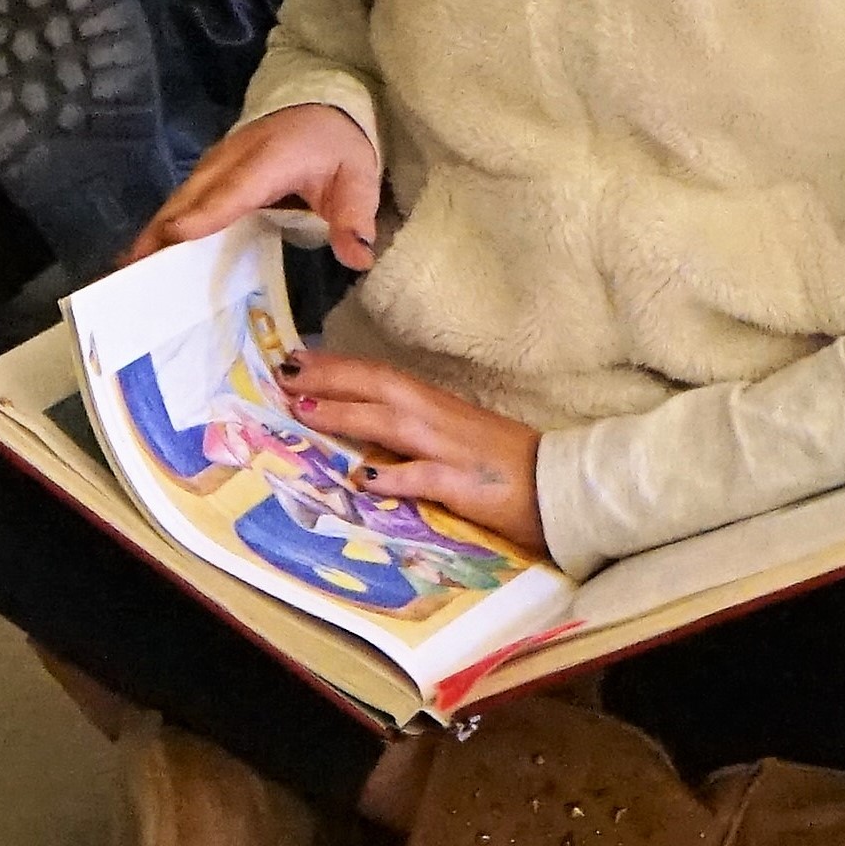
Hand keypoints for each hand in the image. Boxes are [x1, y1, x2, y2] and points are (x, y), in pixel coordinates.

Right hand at [130, 101, 379, 269]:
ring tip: (130, 271)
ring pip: (181, 199)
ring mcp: (217, 163)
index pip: (234, 189)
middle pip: (193, 197)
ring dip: (155, 232)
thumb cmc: (337, 145)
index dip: (204, 213)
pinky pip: (184, 201)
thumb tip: (358, 257)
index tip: (174, 237)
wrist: (323, 105)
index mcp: (270, 158)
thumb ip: (355, 217)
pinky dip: (165, 226)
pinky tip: (149, 254)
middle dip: (162, 232)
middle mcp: (234, 158)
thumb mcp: (359, 178)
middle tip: (134, 274)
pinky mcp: (211, 172)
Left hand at [279, 351, 548, 558]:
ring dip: (346, 414)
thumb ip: (414, 433)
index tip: (298, 358)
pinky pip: (424, 477)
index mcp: (437, 406)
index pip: (381, 376)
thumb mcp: (455, 438)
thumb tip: (367, 434)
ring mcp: (450, 450)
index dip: (339, 367)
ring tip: (304, 409)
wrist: (560, 486)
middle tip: (284, 372)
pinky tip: (363, 480)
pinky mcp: (464, 485)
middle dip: (330, 378)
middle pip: (379, 387)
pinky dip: (394, 476)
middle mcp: (439, 418)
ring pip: (392, 423)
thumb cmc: (506, 464)